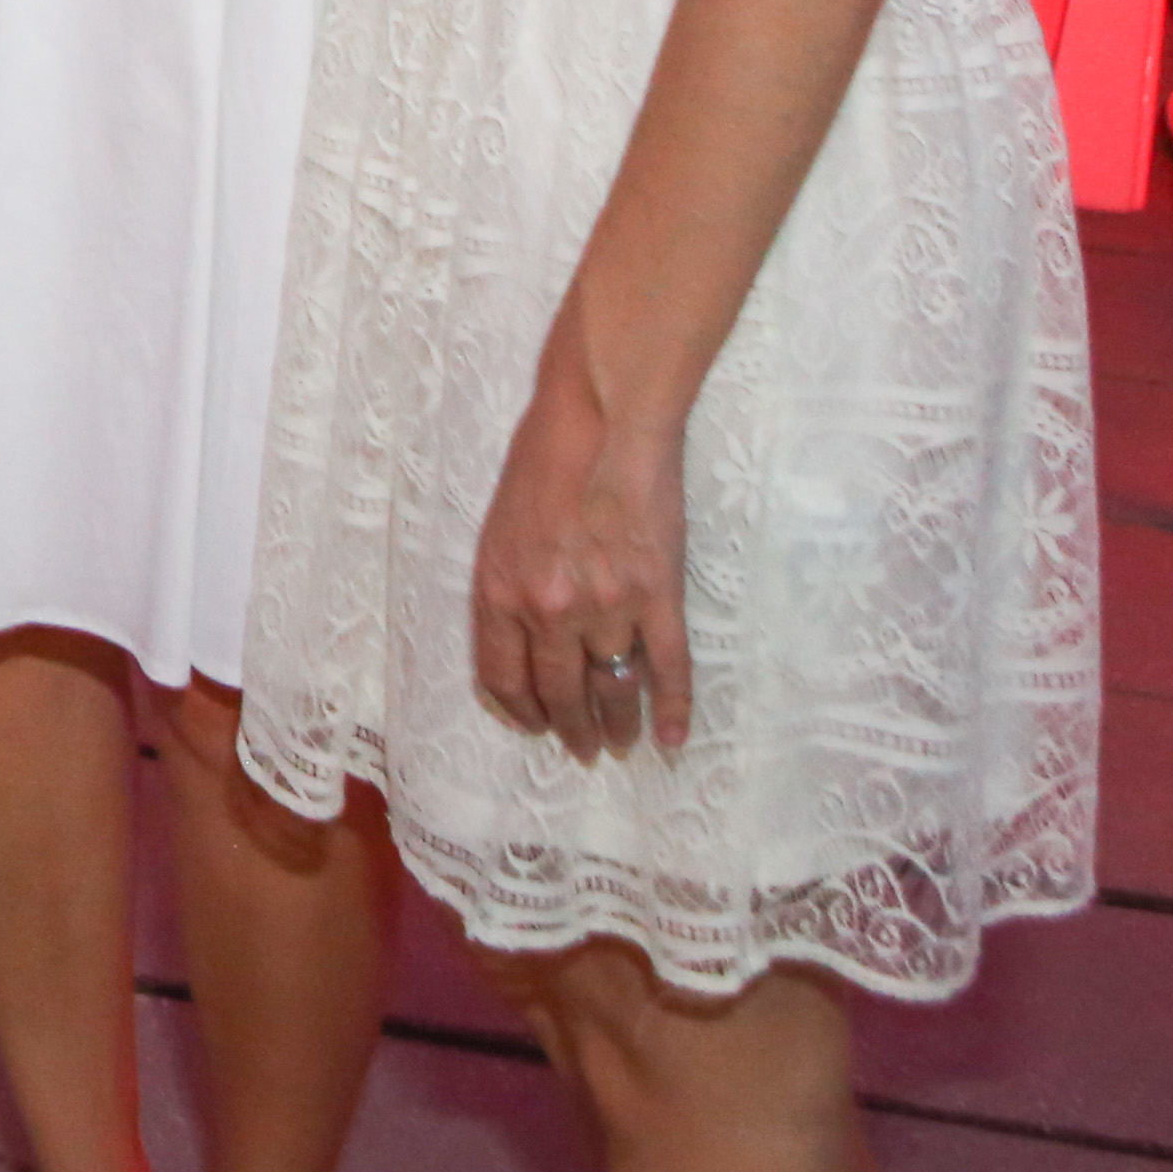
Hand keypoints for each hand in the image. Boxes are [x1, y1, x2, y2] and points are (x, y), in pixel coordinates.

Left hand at [467, 335, 690, 761]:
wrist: (600, 421)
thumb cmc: (543, 459)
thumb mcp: (500, 526)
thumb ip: (508, 582)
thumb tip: (523, 631)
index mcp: (501, 590)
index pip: (503, 677)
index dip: (521, 711)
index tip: (536, 727)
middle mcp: (549, 610)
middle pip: (558, 693)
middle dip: (571, 730)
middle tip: (584, 750)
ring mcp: (606, 607)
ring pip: (611, 688)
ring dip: (618, 726)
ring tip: (622, 745)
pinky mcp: (657, 596)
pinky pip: (666, 667)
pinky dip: (672, 708)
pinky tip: (672, 736)